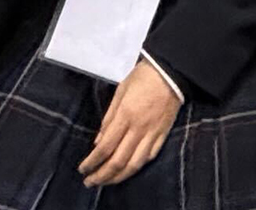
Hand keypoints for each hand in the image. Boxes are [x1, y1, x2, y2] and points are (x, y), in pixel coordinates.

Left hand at [78, 58, 181, 185]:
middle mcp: (139, 129)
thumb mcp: (120, 91)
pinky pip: (150, 156)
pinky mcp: (163, 134)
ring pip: (135, 164)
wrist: (172, 72)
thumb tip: (98, 142)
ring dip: (119, 177)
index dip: (92, 161)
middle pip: (118, 161)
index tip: (82, 169)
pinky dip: (137, 166)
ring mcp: (153, 133)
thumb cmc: (143, 77)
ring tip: (107, 182)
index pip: (105, 147)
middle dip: (102, 175)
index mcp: (125, 116)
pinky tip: (128, 170)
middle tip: (90, 182)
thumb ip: (108, 118)